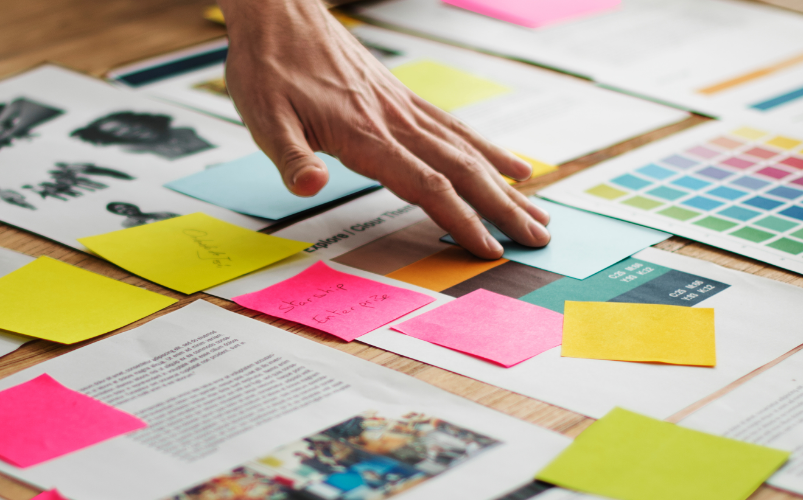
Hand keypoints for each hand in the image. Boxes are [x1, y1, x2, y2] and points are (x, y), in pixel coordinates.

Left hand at [219, 0, 548, 258]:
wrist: (279, 14)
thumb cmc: (267, 67)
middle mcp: (393, 120)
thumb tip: (309, 186)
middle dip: (502, 207)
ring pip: (466, 149)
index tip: (490, 249)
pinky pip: (454, 127)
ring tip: (538, 212)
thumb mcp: (263, 117)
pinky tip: (512, 165)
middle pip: (461, 170)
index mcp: (363, 133)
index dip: (461, 219)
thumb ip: (290, 157)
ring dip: (504, 184)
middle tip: (539, 239)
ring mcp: (402, 107)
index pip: (425, 184)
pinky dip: (489, 149)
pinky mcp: (401, 98)